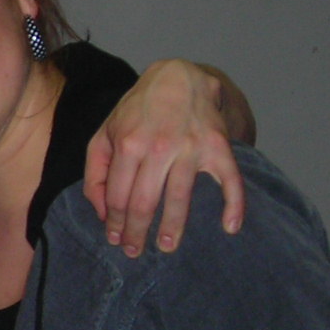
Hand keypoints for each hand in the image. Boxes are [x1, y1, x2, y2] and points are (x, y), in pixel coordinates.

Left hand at [83, 60, 245, 257]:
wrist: (178, 77)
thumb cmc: (138, 111)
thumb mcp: (105, 133)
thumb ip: (96, 172)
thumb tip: (102, 213)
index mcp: (129, 143)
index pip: (119, 196)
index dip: (115, 223)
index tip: (115, 239)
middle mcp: (159, 146)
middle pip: (145, 202)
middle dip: (137, 233)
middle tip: (135, 251)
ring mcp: (191, 147)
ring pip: (180, 198)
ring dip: (173, 229)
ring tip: (167, 247)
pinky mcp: (218, 146)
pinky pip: (230, 180)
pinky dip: (234, 205)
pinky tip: (230, 227)